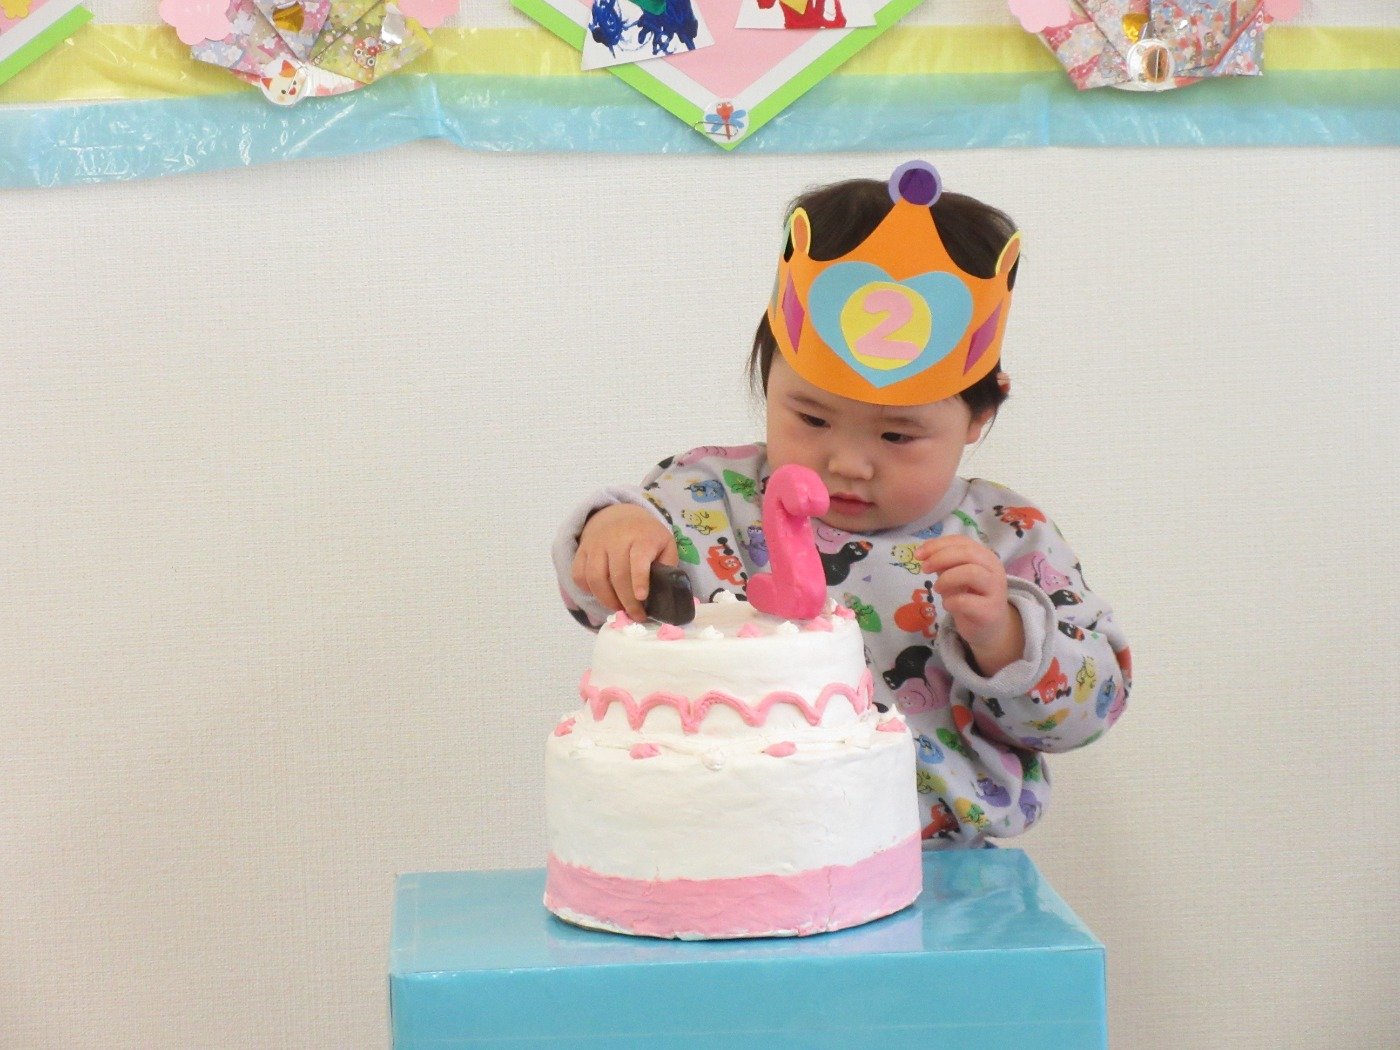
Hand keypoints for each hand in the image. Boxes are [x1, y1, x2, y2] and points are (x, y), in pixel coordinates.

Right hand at [572, 504, 677, 621]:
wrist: (619, 516)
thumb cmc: (646, 536)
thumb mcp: (665, 544)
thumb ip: (667, 565)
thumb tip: (665, 591)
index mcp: (642, 537)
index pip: (638, 560)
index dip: (639, 580)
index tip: (642, 598)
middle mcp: (616, 539)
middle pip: (617, 575)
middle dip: (627, 601)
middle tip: (636, 615)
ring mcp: (596, 544)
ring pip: (595, 578)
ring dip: (607, 599)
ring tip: (618, 607)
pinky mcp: (582, 550)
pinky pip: (579, 575)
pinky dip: (587, 590)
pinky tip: (601, 595)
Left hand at [914, 535, 1023, 676]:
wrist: (989, 628)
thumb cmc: (971, 598)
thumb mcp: (956, 577)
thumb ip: (944, 563)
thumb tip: (924, 551)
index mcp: (986, 556)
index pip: (962, 541)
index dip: (938, 544)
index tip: (918, 554)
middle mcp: (994, 569)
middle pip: (968, 553)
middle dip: (940, 558)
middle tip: (924, 569)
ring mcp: (995, 590)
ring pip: (970, 573)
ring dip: (947, 579)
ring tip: (937, 589)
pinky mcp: (990, 611)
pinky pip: (965, 601)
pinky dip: (950, 602)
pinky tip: (948, 605)